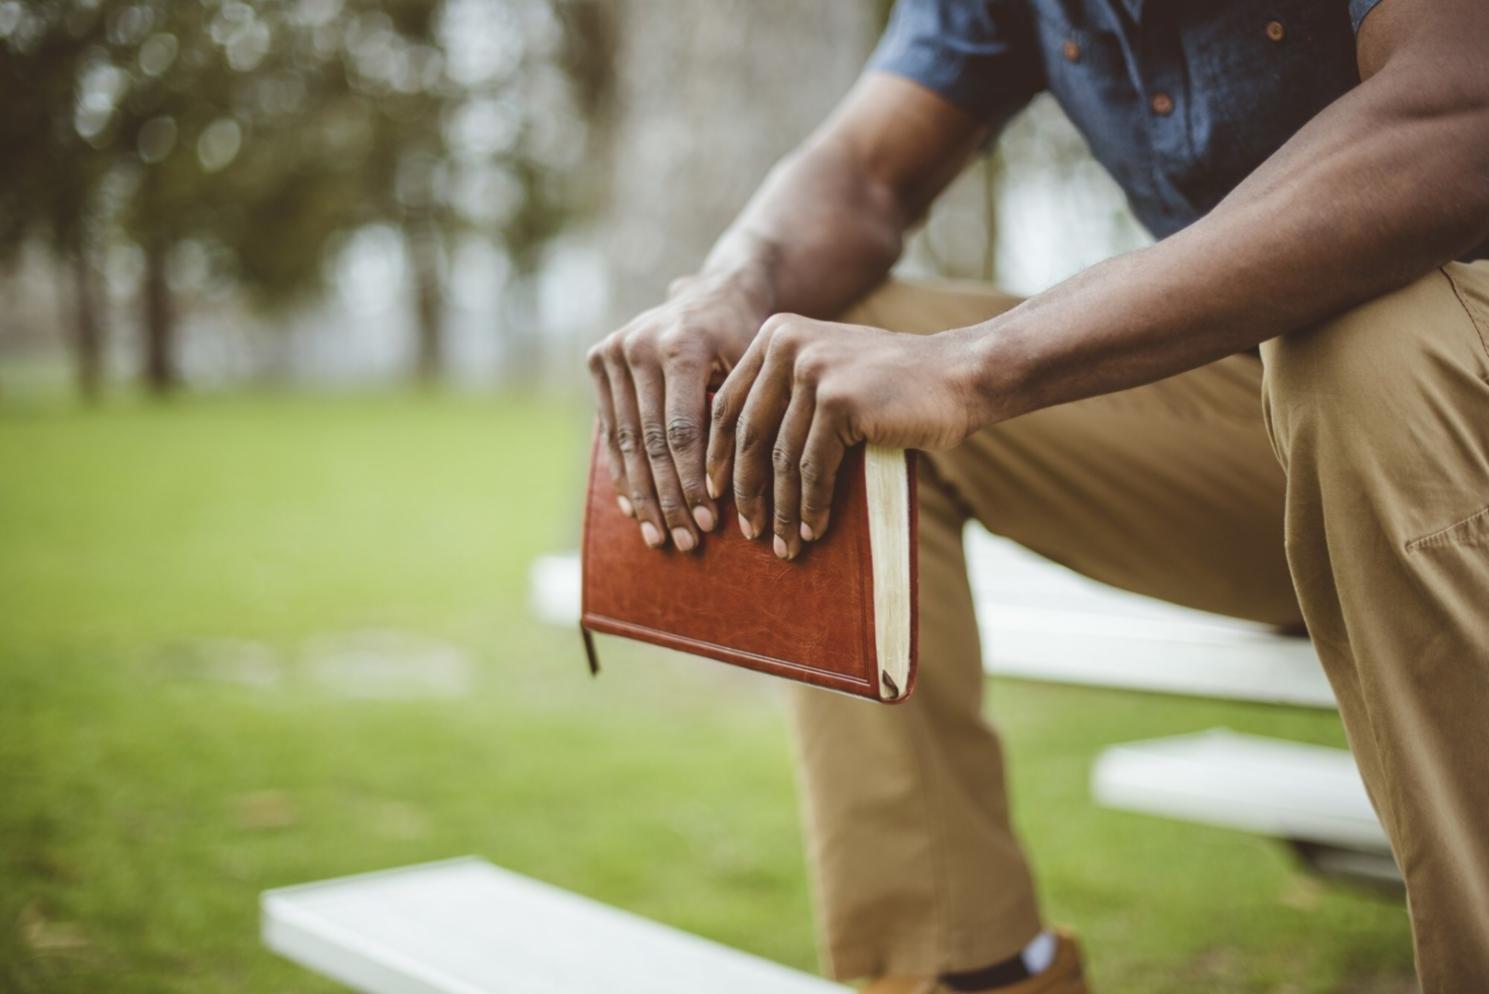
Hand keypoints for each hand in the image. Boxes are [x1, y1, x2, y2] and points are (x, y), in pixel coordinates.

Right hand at [586, 276, 766, 550]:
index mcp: (680, 345)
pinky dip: (623, 473)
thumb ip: (739, 420)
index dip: (693, 482)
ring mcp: (613, 351)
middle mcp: (638, 345)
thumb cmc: (747, 341)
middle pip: (650, 442)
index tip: (709, 524)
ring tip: (660, 537)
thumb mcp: (753, 371)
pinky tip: (635, 511)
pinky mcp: (598, 360)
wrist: (715, 293)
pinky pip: (610, 430)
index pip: (682, 431)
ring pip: (626, 442)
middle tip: (686, 543)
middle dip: (668, 499)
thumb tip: (742, 492)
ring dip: (642, 496)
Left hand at [706, 313, 986, 559]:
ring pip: (782, 457)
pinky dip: (811, 506)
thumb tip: (735, 458)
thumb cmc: (894, 385)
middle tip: (746, 531)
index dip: (718, 456)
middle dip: (745, 490)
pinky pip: (813, 468)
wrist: (960, 375)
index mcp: (776, 333)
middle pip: (749, 433)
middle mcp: (787, 344)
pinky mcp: (839, 401)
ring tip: (783, 544)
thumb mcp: (828, 371)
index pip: (730, 403)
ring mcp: (813, 370)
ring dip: (781, 509)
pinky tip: (813, 530)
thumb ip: (785, 393)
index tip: (717, 495)